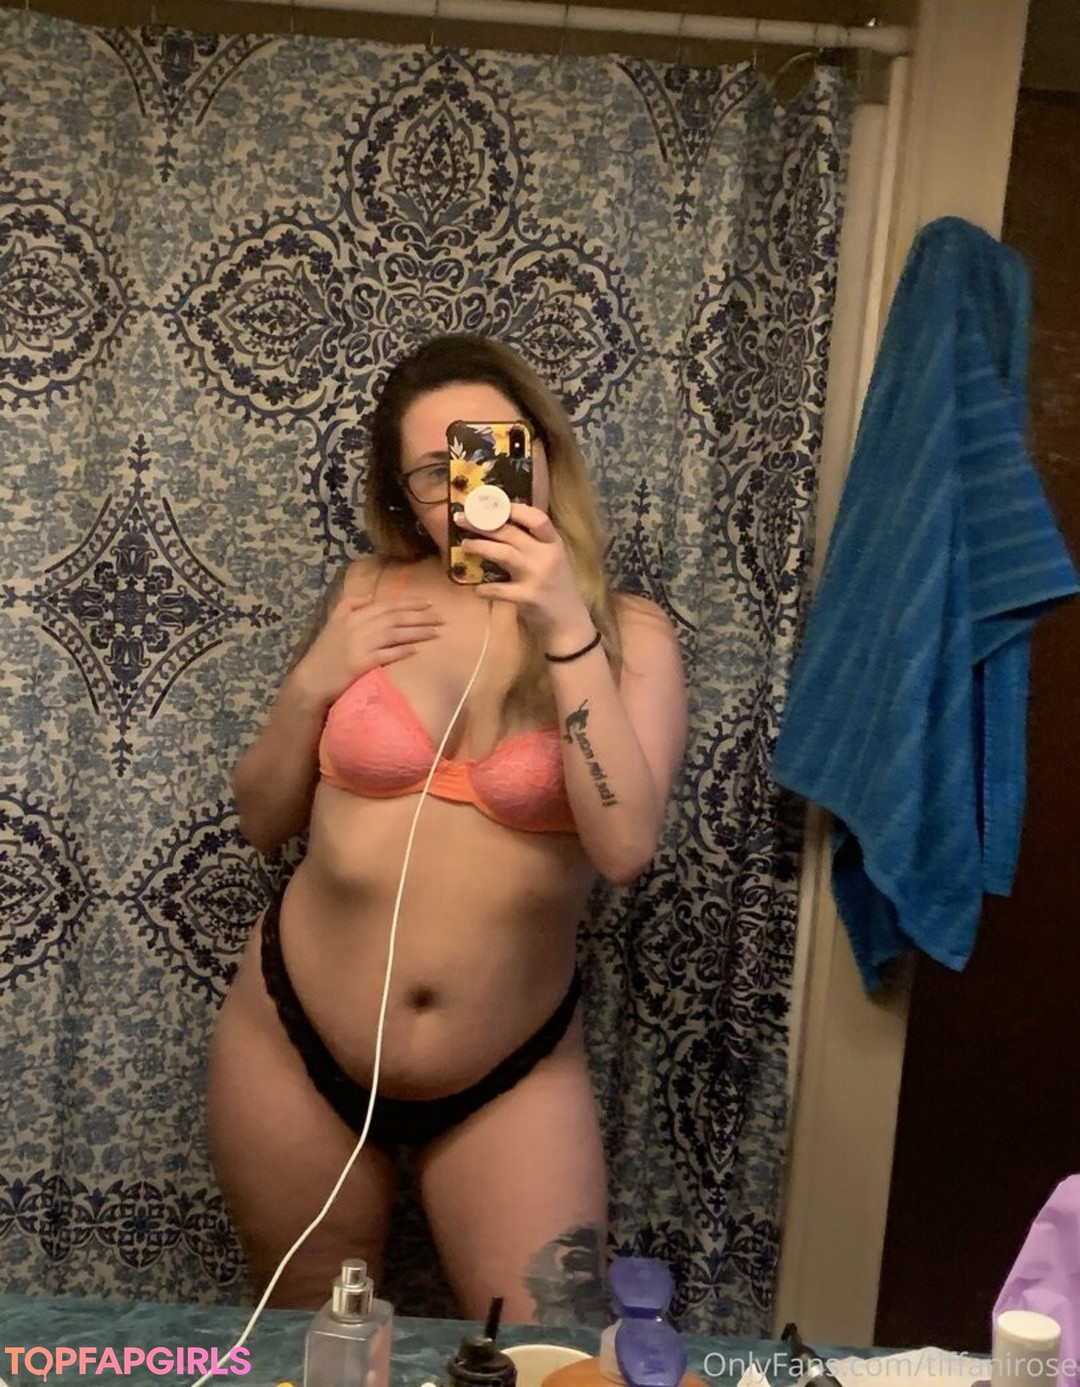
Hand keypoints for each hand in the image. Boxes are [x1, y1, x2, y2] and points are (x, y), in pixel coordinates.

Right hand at [293, 595, 442, 706]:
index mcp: (354, 614)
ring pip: (395, 634)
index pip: (388, 605)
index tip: (429, 603)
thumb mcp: (333, 621)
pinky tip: (417, 649)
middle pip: (395, 618)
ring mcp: (360, 644)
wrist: (312, 678)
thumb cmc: (325, 652)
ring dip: (417, 632)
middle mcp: (359, 626)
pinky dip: (402, 651)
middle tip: (441, 617)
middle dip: (421, 616)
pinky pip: (386, 654)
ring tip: (436, 632)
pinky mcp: (361, 663)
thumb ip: (350, 604)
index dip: (410, 604)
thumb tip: (371, 596)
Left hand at [459, 504, 594, 646]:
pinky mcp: (528, 598)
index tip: (490, 505)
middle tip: (462, 519)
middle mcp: (547, 556)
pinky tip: (475, 588)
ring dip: (481, 547)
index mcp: (554, 544)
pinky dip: (485, 589)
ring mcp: (538, 577)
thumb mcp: (553, 560)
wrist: (569, 624)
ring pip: (504, 554)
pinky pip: (500, 589)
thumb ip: (535, 543)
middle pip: (511, 533)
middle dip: (483, 524)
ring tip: (465, 545)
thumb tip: (504, 523)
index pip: (537, 518)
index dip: (513, 509)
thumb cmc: (557, 589)